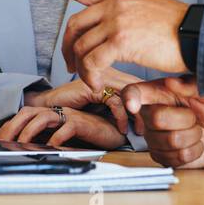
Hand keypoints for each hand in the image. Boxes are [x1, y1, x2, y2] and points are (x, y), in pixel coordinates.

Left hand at [0, 105, 127, 149]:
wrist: (114, 133)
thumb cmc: (88, 137)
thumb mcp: (62, 139)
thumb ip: (46, 141)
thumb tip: (24, 153)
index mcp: (50, 114)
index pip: (23, 115)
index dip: (8, 127)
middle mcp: (57, 112)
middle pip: (28, 113)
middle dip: (12, 127)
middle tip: (3, 144)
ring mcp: (70, 116)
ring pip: (43, 117)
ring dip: (29, 132)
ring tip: (22, 146)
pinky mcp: (83, 122)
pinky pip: (67, 127)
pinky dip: (56, 138)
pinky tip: (50, 148)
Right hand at [23, 68, 140, 134]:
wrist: (48, 106)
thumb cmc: (76, 108)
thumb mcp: (105, 107)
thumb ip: (122, 106)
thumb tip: (144, 119)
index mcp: (116, 74)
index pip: (141, 84)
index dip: (150, 102)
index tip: (154, 121)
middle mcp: (110, 73)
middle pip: (139, 87)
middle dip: (147, 109)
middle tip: (150, 128)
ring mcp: (101, 77)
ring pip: (130, 94)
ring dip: (136, 116)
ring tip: (138, 131)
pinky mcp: (92, 86)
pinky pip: (114, 101)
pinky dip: (121, 117)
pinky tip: (121, 129)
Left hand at [29, 0, 188, 91]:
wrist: (200, 34)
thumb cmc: (181, 30)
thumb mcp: (150, 13)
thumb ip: (128, 19)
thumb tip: (118, 37)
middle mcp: (115, 5)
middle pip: (74, 25)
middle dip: (66, 48)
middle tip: (70, 66)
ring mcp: (117, 20)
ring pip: (81, 46)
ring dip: (80, 69)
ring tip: (91, 82)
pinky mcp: (122, 40)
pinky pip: (93, 61)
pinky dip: (91, 77)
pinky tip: (98, 85)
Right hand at [122, 75, 203, 167]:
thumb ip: (191, 85)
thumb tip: (172, 82)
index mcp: (159, 93)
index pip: (133, 92)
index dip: (129, 98)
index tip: (134, 105)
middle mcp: (152, 115)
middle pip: (155, 119)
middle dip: (185, 119)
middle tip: (194, 117)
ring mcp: (156, 137)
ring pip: (169, 141)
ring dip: (192, 136)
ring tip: (197, 130)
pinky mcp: (164, 156)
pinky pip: (175, 158)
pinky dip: (194, 151)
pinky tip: (196, 144)